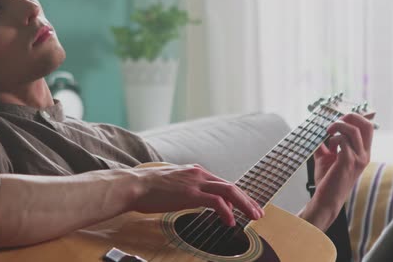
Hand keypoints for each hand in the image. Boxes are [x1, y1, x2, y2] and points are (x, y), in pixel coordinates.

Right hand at [130, 164, 263, 226]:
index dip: (236, 195)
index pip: (221, 182)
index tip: (245, 205)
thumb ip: (185, 189)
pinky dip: (227, 211)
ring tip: (253, 217)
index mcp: (194, 171)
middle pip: (230, 185)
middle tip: (258, 212)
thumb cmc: (148, 188)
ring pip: (228, 191)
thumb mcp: (172, 185)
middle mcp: (198, 173)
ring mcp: (195, 182)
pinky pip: (216, 202)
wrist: (134, 186)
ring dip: (244, 204)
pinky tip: (230, 221)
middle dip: (247, 200)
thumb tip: (192, 198)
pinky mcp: (190, 193)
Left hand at [302, 113, 373, 229]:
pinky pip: (343, 141)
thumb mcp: (326, 157)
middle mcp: (364, 154)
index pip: (368, 127)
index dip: (356, 117)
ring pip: (353, 131)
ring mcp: (358, 158)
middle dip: (350, 117)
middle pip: (366, 125)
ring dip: (337, 126)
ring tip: (327, 132)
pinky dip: (333, 139)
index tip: (339, 116)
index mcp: (362, 152)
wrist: (326, 198)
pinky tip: (328, 147)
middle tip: (334, 122)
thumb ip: (324, 144)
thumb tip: (315, 131)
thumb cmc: (327, 179)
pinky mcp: (348, 162)